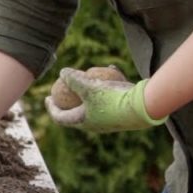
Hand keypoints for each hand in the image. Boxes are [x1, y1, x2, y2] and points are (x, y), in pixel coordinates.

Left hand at [45, 68, 167, 132]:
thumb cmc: (113, 99)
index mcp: (82, 122)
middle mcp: (95, 124)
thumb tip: (62, 72)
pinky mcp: (123, 112)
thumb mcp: (89, 86)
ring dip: (92, 88)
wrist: (146, 107)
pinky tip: (112, 68)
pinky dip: (110, 84)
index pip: (60, 117)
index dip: (51, 108)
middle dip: (69, 101)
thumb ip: (73, 79)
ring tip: (89, 76)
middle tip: (64, 90)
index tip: (47, 98)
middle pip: (76, 112)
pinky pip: (112, 97)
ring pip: (96, 102)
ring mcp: (110, 119)